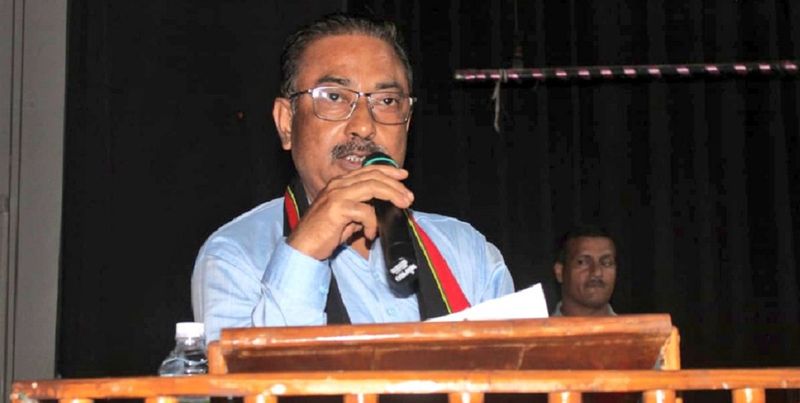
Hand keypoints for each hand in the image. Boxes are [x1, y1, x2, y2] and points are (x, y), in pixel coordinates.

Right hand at [287, 165, 414, 259]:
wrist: (303, 247)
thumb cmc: (324, 233)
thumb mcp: (347, 217)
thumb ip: (362, 208)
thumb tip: (383, 208)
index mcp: (340, 183)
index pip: (368, 169)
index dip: (388, 170)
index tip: (403, 174)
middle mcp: (338, 184)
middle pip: (374, 175)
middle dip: (395, 184)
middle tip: (409, 197)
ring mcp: (336, 195)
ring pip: (372, 187)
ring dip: (392, 195)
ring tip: (402, 206)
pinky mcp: (336, 209)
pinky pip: (364, 211)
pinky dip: (372, 223)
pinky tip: (371, 234)